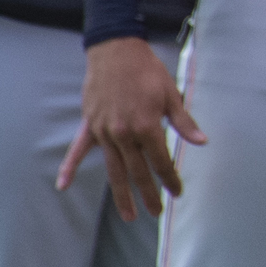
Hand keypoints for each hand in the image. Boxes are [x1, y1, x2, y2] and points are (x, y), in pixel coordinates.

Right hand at [59, 37, 204, 219]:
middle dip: (148, 194)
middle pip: (138, 172)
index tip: (177, 193)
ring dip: (121, 193)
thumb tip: (201, 142)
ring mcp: (103, 132)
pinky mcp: (89, 126)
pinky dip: (70, 168)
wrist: (116, 51)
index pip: (161, 161)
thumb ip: (184, 123)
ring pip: (113, 169)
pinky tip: (63, 185)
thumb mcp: (172, 95)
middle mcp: (123, 134)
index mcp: (146, 127)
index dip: (170, 179)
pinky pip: (78, 151)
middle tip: (156, 212)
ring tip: (128, 215)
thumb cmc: (148, 72)